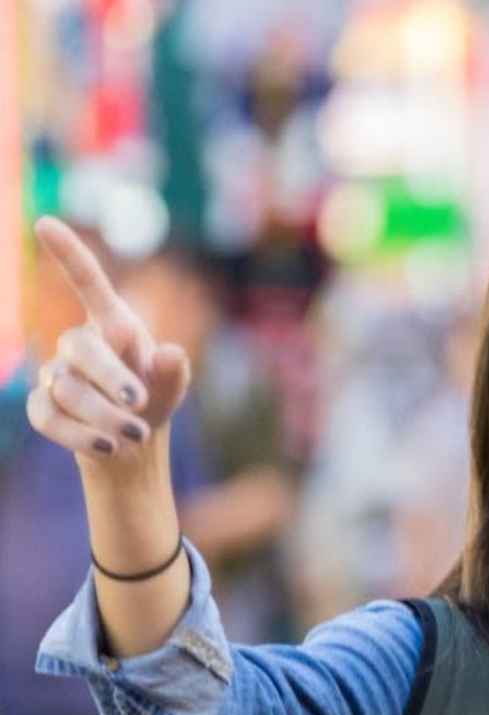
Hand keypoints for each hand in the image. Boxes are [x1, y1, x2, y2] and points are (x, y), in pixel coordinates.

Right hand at [25, 217, 191, 464]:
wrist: (132, 441)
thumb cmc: (155, 398)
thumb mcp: (173, 384)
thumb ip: (173, 369)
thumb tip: (168, 352)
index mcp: (113, 325)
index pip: (88, 283)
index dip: (68, 254)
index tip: (44, 221)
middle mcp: (78, 344)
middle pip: (80, 347)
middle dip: (110, 375)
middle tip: (141, 402)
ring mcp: (56, 374)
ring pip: (68, 389)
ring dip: (104, 414)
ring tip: (137, 434)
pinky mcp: (44, 407)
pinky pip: (48, 417)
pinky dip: (79, 435)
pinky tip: (108, 447)